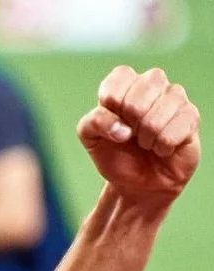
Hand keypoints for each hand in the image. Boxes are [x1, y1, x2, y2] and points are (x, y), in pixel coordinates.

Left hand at [79, 66, 199, 208]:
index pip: (120, 76)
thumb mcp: (91, 139)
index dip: (112, 103)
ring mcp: (175, 99)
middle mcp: (153, 85)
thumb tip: (122, 128)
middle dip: (129, 122)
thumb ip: (93, 122)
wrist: (136, 182)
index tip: (111, 122)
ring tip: (146, 143)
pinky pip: (173, 130)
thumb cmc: (116, 154)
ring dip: (146, 138)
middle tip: (130, 135)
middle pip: (141, 92)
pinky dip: (161, 147)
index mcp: (127, 84)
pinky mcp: (191, 116)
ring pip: (157, 114)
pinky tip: (162, 148)